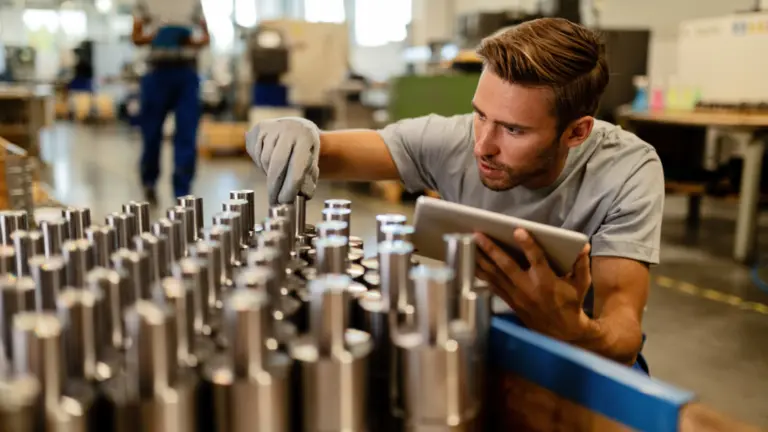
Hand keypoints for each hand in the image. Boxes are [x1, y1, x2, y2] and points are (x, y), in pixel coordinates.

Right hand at [245, 118, 320, 204]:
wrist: (297, 127)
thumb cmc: (305, 151)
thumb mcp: (311, 163)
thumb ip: (308, 180)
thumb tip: (303, 197)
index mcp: (306, 138)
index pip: (297, 166)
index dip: (290, 186)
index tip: (285, 201)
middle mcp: (289, 129)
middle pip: (277, 163)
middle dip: (274, 186)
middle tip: (274, 201)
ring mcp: (273, 127)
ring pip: (265, 160)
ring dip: (268, 173)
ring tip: (277, 176)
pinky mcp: (259, 128)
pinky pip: (255, 153)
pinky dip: (261, 163)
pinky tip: (269, 162)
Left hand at [474, 229, 591, 341]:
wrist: (562, 332)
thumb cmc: (572, 303)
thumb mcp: (581, 284)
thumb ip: (581, 264)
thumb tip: (583, 245)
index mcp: (547, 282)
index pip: (536, 259)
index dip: (528, 245)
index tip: (518, 230)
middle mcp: (528, 288)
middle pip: (506, 266)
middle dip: (491, 249)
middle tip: (478, 234)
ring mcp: (516, 296)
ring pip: (494, 275)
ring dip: (480, 259)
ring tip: (466, 243)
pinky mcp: (509, 301)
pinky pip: (492, 285)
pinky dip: (480, 273)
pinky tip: (470, 262)